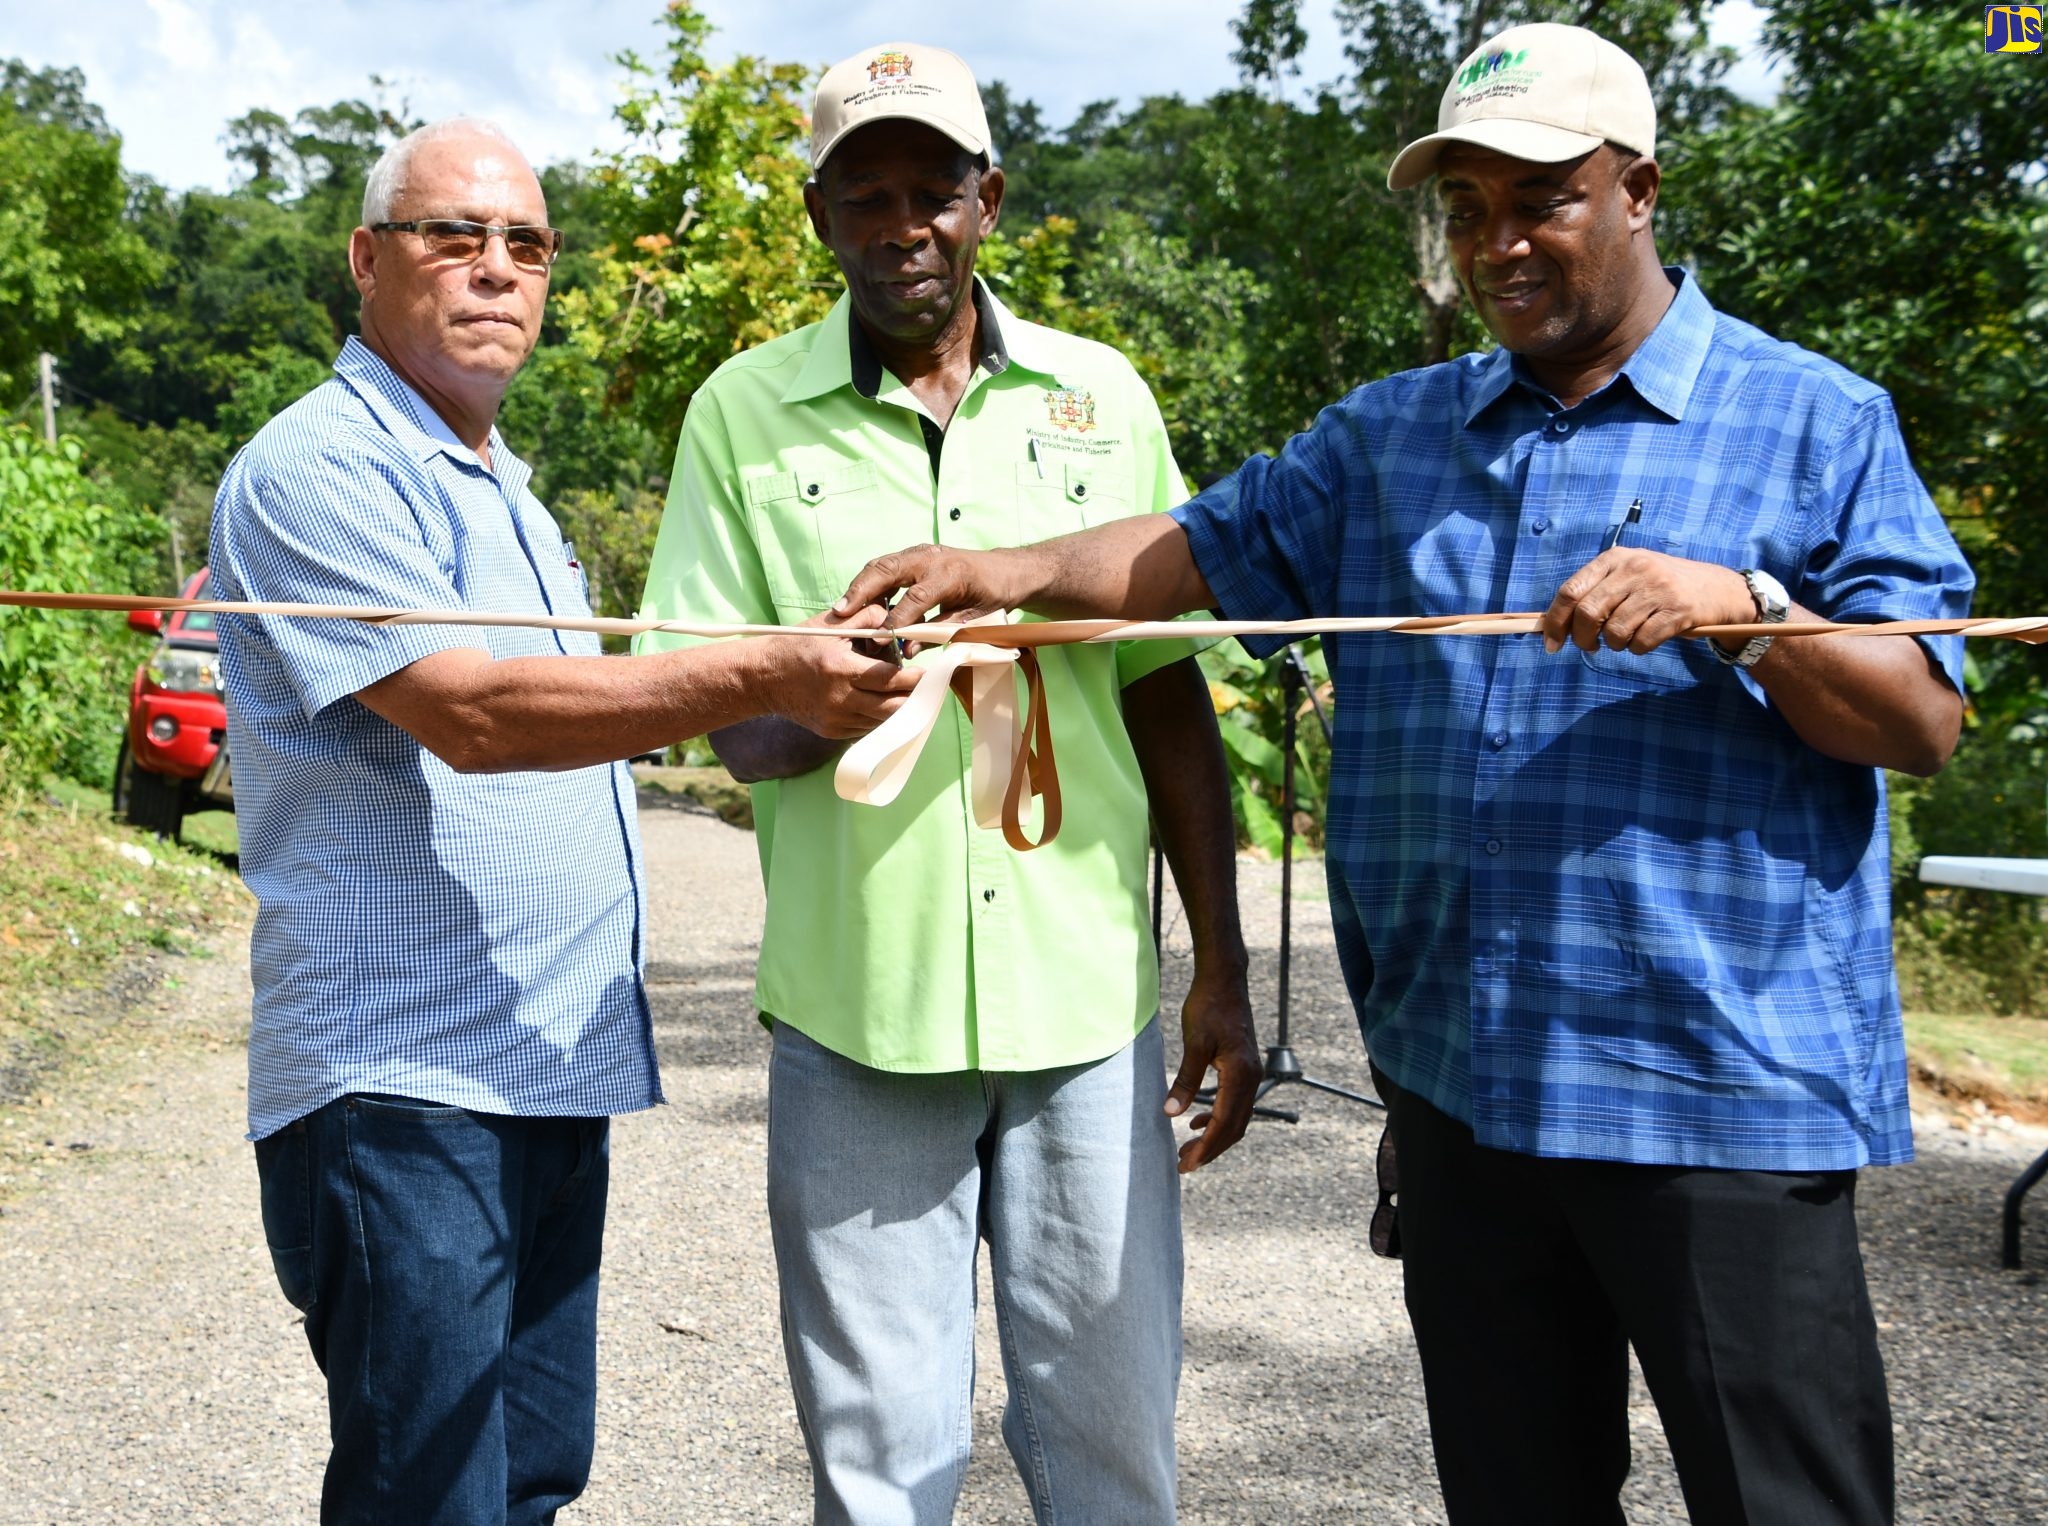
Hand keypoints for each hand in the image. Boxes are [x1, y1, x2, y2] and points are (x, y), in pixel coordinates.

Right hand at [758, 604, 919, 739]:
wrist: (764, 678)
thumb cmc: (797, 646)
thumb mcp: (829, 625)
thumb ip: (866, 618)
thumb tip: (896, 619)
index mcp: (840, 669)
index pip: (889, 679)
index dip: (914, 678)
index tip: (928, 673)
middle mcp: (840, 699)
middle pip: (892, 707)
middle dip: (912, 697)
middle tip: (925, 686)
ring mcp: (836, 720)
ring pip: (882, 721)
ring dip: (898, 708)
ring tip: (907, 693)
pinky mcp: (833, 732)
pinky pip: (867, 728)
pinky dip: (879, 716)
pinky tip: (883, 702)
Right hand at [835, 543, 1033, 631]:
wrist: (1004, 571)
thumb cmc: (991, 597)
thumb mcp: (972, 619)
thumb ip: (939, 632)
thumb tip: (907, 650)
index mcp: (951, 574)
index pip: (917, 597)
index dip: (896, 619)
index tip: (879, 638)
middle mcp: (931, 558)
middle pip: (888, 570)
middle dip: (862, 591)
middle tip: (841, 613)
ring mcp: (920, 553)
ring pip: (881, 565)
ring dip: (859, 586)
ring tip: (840, 610)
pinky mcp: (912, 556)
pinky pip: (884, 567)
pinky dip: (868, 583)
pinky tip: (856, 603)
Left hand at [1163, 965, 1260, 1172]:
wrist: (1224, 980)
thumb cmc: (1208, 1006)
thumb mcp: (1194, 1044)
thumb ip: (1185, 1080)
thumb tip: (1171, 1114)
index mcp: (1240, 1075)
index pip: (1224, 1123)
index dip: (1205, 1148)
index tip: (1186, 1165)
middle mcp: (1252, 1078)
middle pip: (1234, 1128)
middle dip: (1210, 1150)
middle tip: (1183, 1165)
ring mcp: (1251, 1073)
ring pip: (1237, 1118)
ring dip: (1214, 1137)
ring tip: (1187, 1148)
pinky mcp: (1245, 1068)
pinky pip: (1235, 1103)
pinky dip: (1218, 1118)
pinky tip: (1197, 1121)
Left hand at [1540, 549, 1753, 655]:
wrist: (1716, 588)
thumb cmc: (1659, 586)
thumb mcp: (1626, 576)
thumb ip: (1593, 593)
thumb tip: (1553, 625)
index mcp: (1614, 558)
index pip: (1570, 590)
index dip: (1556, 621)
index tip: (1552, 643)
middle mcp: (1634, 568)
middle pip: (1588, 613)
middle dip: (1582, 638)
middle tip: (1589, 646)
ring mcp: (1657, 588)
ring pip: (1614, 631)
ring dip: (1614, 644)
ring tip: (1624, 637)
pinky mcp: (1677, 610)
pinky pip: (1640, 643)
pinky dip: (1637, 649)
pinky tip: (1645, 639)